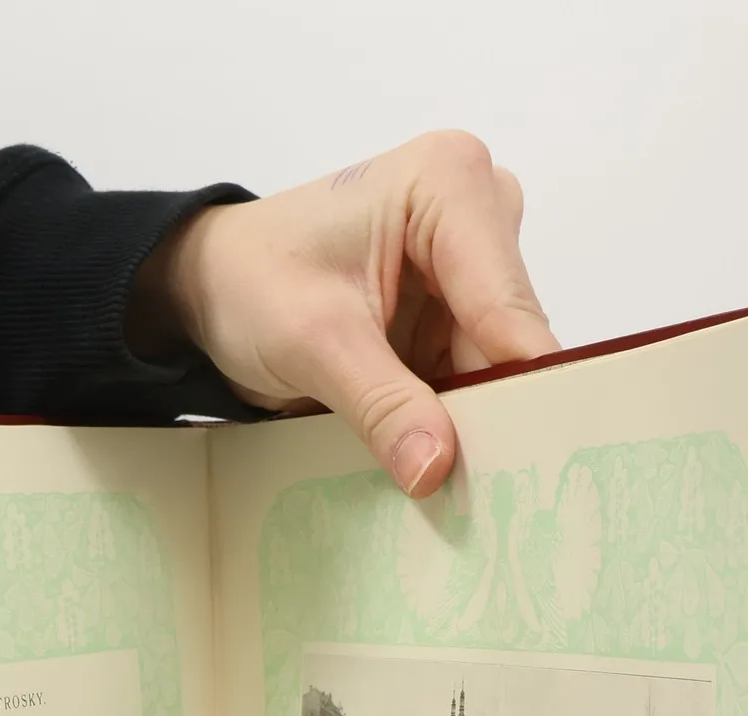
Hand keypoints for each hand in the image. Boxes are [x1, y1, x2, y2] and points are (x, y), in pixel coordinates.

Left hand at [135, 131, 557, 497]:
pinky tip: (440, 470)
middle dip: (497, 414)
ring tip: (464, 495)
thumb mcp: (313, 343)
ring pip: (497, 369)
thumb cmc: (250, 281)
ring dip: (476, 428)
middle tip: (492, 497)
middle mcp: (476, 217)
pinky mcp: (453, 318)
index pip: (505, 303)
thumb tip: (436, 468)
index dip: (521, 385)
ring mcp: (468, 272)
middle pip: (511, 338)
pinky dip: (454, 427)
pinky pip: (471, 384)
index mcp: (450, 185)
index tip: (535, 460)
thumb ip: (381, 405)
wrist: (211, 288)